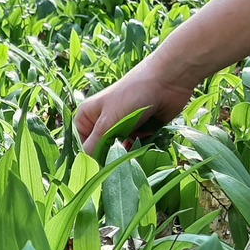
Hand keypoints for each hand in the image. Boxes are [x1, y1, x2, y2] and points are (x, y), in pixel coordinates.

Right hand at [75, 62, 193, 154]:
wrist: (167, 81)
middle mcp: (102, 122)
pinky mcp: (139, 131)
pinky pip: (134, 147)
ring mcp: (121, 127)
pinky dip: (137, 149)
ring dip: (125, 153)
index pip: (82, 145)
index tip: (98, 168)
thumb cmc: (132, 94)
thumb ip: (94, 144)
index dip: (88, 157)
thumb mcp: (108, 121)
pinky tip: (142, 145)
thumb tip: (84, 164)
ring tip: (132, 149)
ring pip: (118, 150)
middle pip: (100, 149)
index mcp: (88, 117)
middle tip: (117, 159)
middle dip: (109, 155)